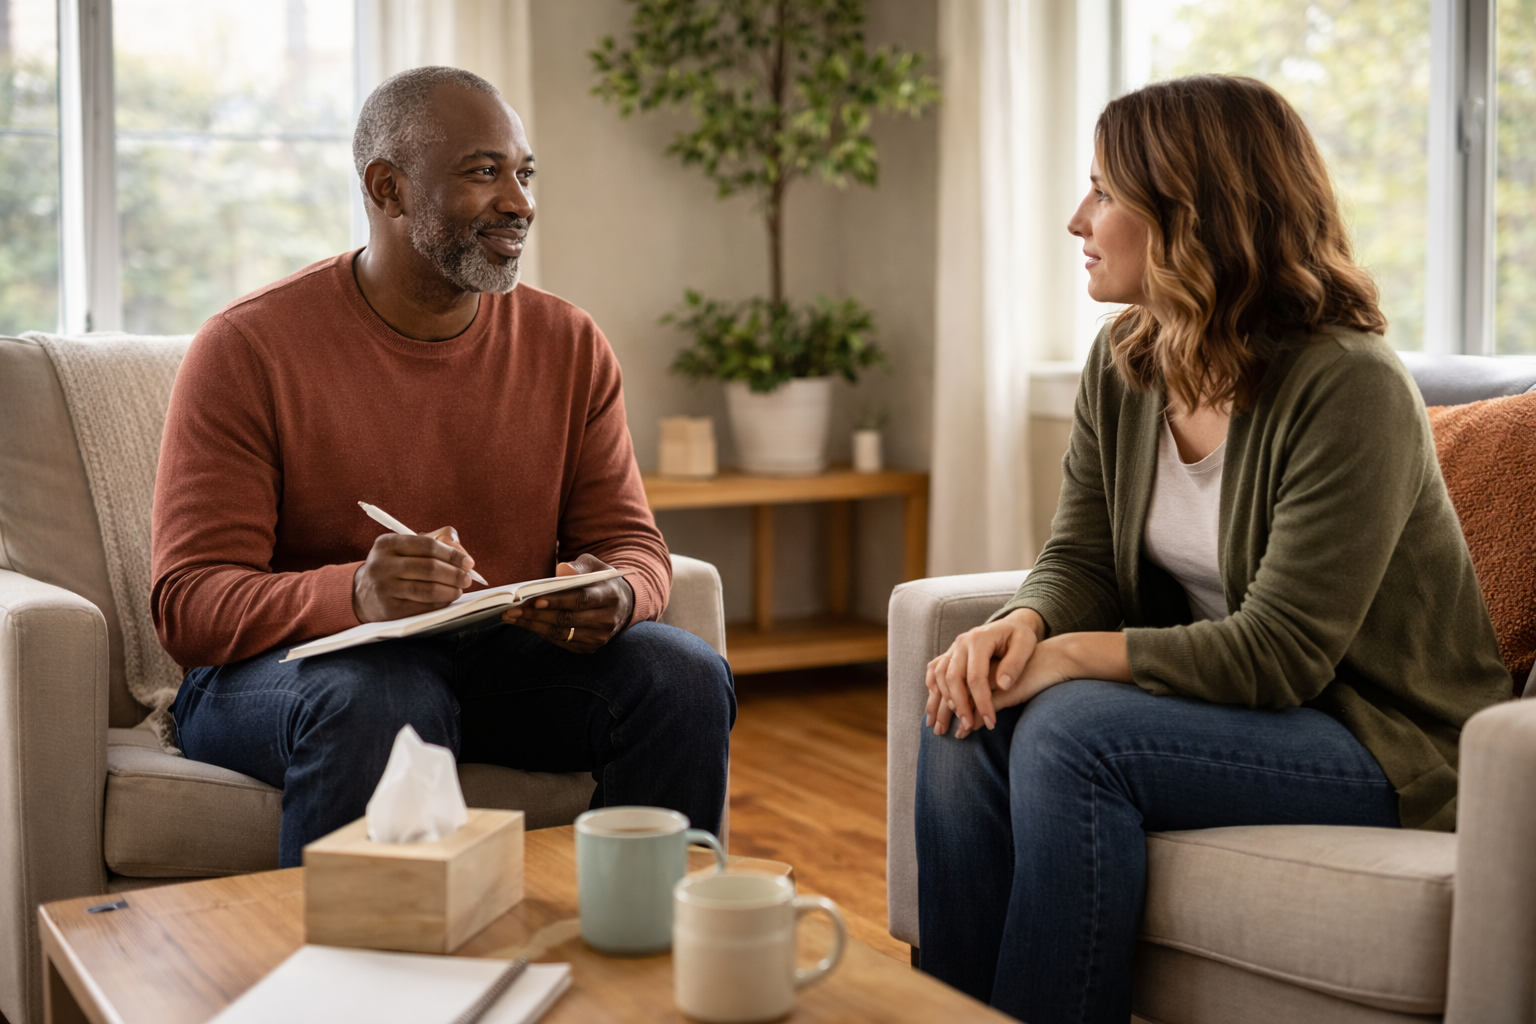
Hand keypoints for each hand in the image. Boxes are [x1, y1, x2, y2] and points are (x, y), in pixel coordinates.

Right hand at [353, 526, 474, 622]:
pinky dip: (440, 603)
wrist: (363, 594)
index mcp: (387, 543)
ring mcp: (384, 588)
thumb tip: (460, 550)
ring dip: (450, 590)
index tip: (468, 562)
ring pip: (427, 589)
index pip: (427, 546)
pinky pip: (423, 606)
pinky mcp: (389, 609)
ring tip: (459, 589)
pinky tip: (446, 599)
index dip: (452, 554)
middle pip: (429, 568)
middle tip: (467, 578)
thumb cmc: (394, 566)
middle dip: (454, 574)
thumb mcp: (406, 547)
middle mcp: (382, 564)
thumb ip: (436, 540)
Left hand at [501, 553, 634, 652]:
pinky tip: (527, 624)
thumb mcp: (595, 566)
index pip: (581, 600)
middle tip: (512, 610)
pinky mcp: (591, 647)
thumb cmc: (601, 580)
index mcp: (609, 595)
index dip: (558, 601)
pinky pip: (563, 643)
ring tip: (512, 617)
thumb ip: (579, 566)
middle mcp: (607, 619)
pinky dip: (543, 634)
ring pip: (562, 634)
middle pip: (567, 619)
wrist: (623, 603)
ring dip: (534, 626)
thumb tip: (562, 570)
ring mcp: (600, 636)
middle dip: (537, 615)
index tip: (534, 600)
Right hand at [926, 608, 1043, 738]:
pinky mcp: (951, 653)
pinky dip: (932, 685)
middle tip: (968, 726)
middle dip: (960, 705)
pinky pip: (934, 669)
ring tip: (949, 721)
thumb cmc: (1020, 636)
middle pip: (953, 678)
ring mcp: (954, 647)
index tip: (990, 722)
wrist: (1011, 624)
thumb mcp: (1026, 644)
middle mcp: (962, 642)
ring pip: (940, 675)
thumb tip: (1002, 685)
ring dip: (943, 700)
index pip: (976, 676)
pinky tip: (935, 701)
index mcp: (979, 640)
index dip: (982, 702)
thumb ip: (1015, 663)